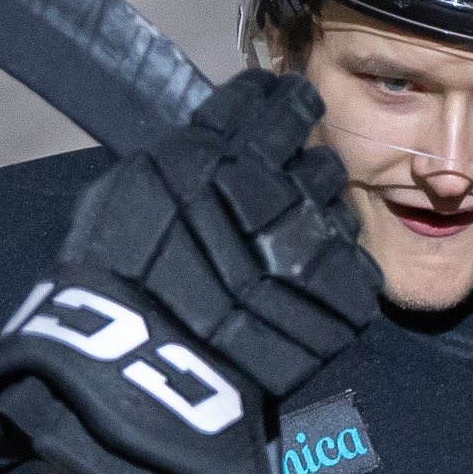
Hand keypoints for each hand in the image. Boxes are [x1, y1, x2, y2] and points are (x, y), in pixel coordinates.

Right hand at [0, 70, 378, 473]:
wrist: (143, 374)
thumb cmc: (113, 286)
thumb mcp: (125, 197)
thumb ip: (180, 160)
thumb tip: (211, 142)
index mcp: (214, 149)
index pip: (270, 99)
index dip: (279, 103)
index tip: (282, 110)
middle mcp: (272, 183)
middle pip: (318, 154)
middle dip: (306, 172)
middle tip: (285, 200)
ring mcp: (313, 239)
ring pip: (342, 209)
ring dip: (323, 225)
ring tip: (295, 255)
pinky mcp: (342, 295)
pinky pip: (359, 268)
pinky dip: (340, 278)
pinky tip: (313, 293)